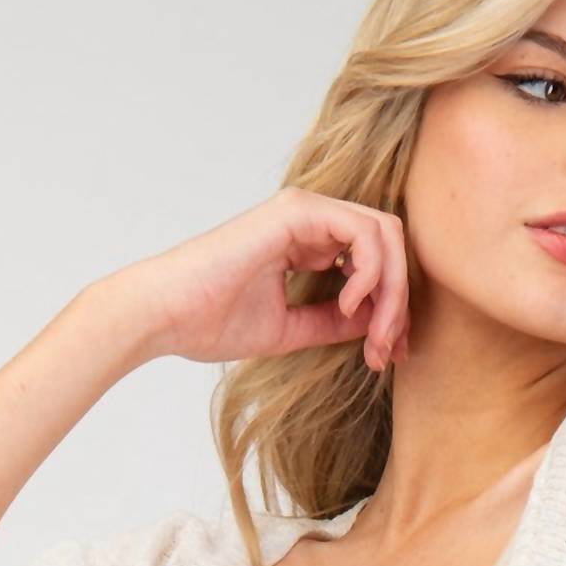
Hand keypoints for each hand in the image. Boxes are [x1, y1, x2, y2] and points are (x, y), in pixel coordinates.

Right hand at [120, 187, 410, 373]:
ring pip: (385, 235)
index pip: (374, 261)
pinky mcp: (297, 211)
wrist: (165, 314)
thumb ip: (334, 321)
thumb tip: (378, 322)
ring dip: (392, 293)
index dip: (392, 309)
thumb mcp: (291, 329)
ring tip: (374, 338)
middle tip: (391, 351)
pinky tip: (352, 307)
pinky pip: (363, 232)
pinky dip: (371, 274)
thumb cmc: (211, 321)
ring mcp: (304, 210)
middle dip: (400, 302)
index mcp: (306, 242)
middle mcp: (310, 218)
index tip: (388, 355)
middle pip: (390, 245)